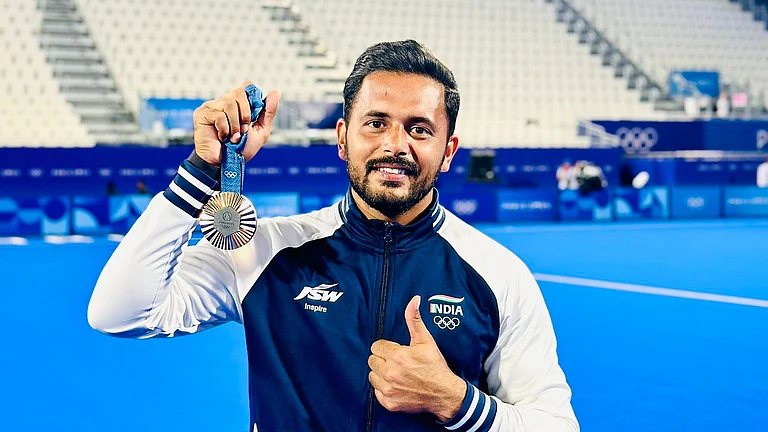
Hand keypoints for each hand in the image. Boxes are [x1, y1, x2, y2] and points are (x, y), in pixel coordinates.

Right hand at [192, 80, 280, 164]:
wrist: (225, 165)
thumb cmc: (241, 150)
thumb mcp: (260, 131)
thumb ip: (268, 112)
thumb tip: (276, 91)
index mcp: (237, 105)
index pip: (245, 87)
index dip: (251, 100)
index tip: (252, 117)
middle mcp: (223, 102)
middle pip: (239, 93)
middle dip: (245, 115)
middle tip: (243, 130)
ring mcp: (211, 107)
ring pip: (229, 104)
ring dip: (235, 125)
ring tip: (233, 137)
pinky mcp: (202, 114)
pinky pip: (219, 115)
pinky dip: (225, 130)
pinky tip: (222, 138)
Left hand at [368, 296, 466, 421]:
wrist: (444, 393)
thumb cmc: (435, 367)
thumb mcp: (425, 341)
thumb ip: (414, 320)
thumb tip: (413, 300)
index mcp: (398, 356)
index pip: (376, 346)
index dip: (387, 348)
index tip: (397, 351)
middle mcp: (390, 373)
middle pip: (372, 360)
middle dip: (383, 359)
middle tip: (397, 362)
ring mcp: (389, 389)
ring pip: (372, 375)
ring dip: (381, 373)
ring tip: (397, 373)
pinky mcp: (389, 402)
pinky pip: (376, 391)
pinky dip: (384, 388)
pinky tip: (397, 385)